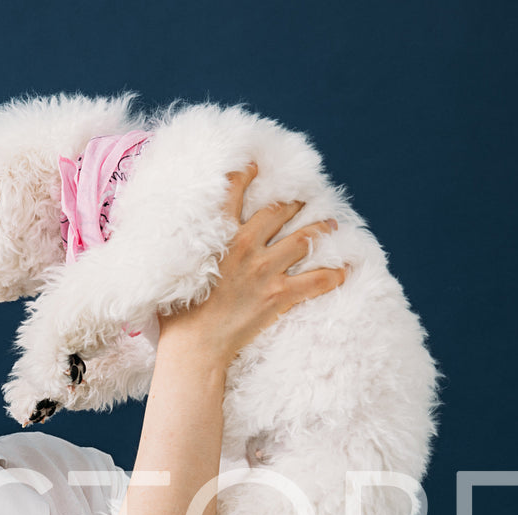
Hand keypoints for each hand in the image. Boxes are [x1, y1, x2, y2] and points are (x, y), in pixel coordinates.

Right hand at [156, 162, 348, 359]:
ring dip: (319, 229)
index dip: (246, 174)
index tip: (255, 165)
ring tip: (330, 225)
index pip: (233, 192)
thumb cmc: (177, 315)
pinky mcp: (279, 295)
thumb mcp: (172, 272)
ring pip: (303, 239)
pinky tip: (345, 270)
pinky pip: (315, 280)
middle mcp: (246, 246)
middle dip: (293, 203)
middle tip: (303, 199)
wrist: (195, 346)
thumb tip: (173, 239)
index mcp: (219, 237)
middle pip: (278, 212)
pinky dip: (334, 275)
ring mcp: (265, 271)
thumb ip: (181, 250)